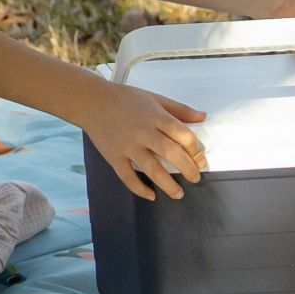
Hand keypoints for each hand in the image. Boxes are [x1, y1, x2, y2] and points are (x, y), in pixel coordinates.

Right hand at [80, 77, 206, 201]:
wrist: (92, 101)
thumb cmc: (124, 99)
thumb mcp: (155, 98)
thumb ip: (180, 109)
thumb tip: (202, 116)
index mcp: (156, 117)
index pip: (184, 135)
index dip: (196, 150)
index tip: (201, 160)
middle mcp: (144, 132)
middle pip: (172, 153)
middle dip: (188, 169)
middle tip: (195, 178)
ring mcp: (128, 146)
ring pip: (152, 169)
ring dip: (168, 184)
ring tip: (178, 193)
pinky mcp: (114, 156)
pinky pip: (128, 177)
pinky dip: (140, 189)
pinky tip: (151, 194)